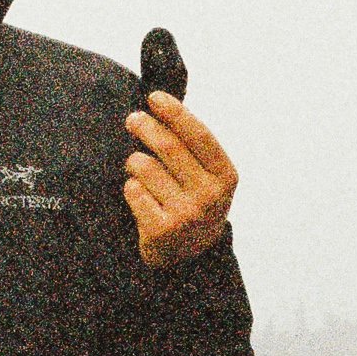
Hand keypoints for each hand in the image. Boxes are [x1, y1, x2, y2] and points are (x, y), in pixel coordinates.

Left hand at [122, 87, 238, 269]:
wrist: (188, 258)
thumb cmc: (193, 203)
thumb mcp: (207, 176)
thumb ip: (193, 144)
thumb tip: (163, 102)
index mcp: (225, 177)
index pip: (199, 135)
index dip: (175, 112)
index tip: (154, 97)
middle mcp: (210, 196)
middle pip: (169, 147)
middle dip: (146, 127)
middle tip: (133, 120)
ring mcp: (187, 215)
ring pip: (145, 167)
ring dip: (135, 162)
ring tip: (138, 168)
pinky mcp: (162, 230)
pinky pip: (133, 191)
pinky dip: (130, 187)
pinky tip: (139, 196)